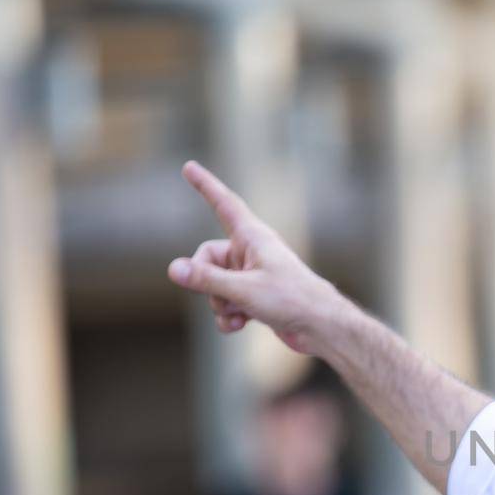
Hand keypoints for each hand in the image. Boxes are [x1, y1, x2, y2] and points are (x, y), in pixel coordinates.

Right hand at [167, 161, 343, 354]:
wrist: (321, 327)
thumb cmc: (290, 299)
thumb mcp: (242, 289)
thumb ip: (206, 279)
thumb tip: (173, 268)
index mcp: (253, 236)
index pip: (223, 203)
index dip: (205, 185)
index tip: (189, 167)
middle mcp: (251, 251)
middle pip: (207, 258)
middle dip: (206, 282)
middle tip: (222, 298)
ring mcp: (252, 275)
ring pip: (215, 284)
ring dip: (218, 303)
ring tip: (238, 314)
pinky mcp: (256, 297)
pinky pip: (226, 303)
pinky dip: (227, 316)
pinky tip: (238, 326)